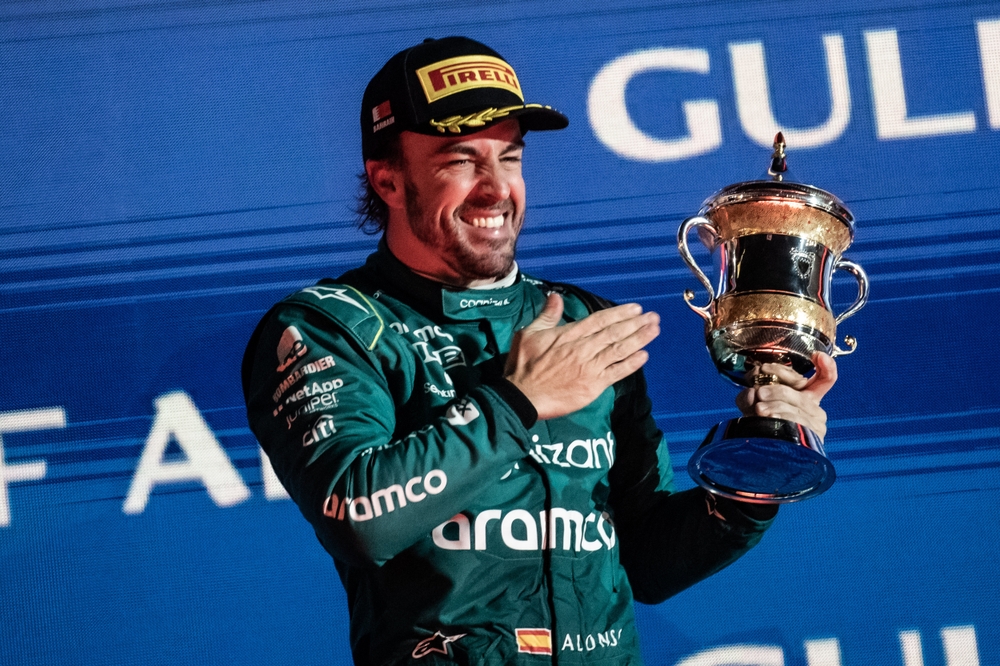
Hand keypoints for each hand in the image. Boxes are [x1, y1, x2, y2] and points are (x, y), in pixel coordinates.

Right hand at [505, 293, 659, 420]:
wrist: (522, 397)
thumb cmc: (523, 366)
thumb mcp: (529, 334)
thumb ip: (546, 316)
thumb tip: (554, 296)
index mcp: (569, 335)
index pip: (599, 320)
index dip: (619, 313)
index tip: (635, 308)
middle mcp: (583, 349)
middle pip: (614, 333)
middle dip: (636, 323)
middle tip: (653, 316)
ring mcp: (590, 367)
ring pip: (619, 350)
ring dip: (639, 339)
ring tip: (654, 330)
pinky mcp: (592, 386)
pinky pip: (616, 373)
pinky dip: (631, 364)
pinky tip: (644, 356)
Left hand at [735, 352, 837, 440]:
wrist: (764, 457)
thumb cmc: (760, 427)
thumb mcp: (753, 406)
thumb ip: (750, 396)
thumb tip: (751, 392)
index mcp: (806, 397)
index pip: (825, 379)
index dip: (826, 366)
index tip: (816, 356)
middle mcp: (815, 409)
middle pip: (801, 387)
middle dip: (777, 386)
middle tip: (759, 391)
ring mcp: (815, 424)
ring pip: (797, 404)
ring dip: (775, 403)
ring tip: (759, 408)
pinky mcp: (811, 437)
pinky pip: (797, 421)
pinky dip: (781, 417)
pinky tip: (769, 418)